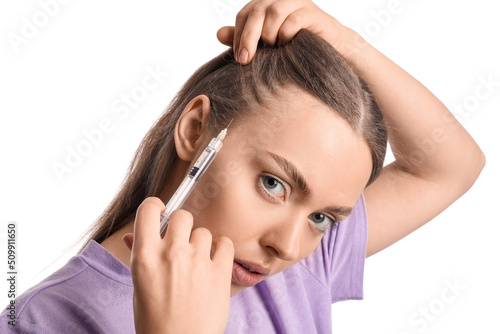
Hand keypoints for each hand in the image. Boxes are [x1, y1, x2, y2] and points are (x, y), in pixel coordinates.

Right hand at [123, 197, 233, 333]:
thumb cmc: (155, 321)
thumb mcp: (139, 287)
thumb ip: (139, 256)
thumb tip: (133, 235)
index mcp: (145, 257)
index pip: (148, 209)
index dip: (156, 207)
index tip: (161, 211)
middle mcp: (171, 254)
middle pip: (181, 216)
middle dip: (181, 226)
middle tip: (181, 243)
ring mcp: (197, 261)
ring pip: (203, 232)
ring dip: (201, 243)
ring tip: (197, 265)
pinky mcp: (220, 272)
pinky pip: (224, 242)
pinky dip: (221, 250)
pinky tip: (213, 264)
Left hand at [216, 0, 356, 64]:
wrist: (331, 55)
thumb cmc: (296, 50)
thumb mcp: (266, 46)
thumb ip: (244, 38)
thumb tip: (218, 34)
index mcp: (268, 5)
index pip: (245, 14)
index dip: (238, 34)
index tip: (238, 57)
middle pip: (257, 10)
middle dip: (248, 37)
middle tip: (245, 60)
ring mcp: (299, 3)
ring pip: (274, 12)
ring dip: (269, 35)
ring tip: (272, 50)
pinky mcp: (313, 13)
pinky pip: (293, 20)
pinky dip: (286, 35)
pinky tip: (287, 46)